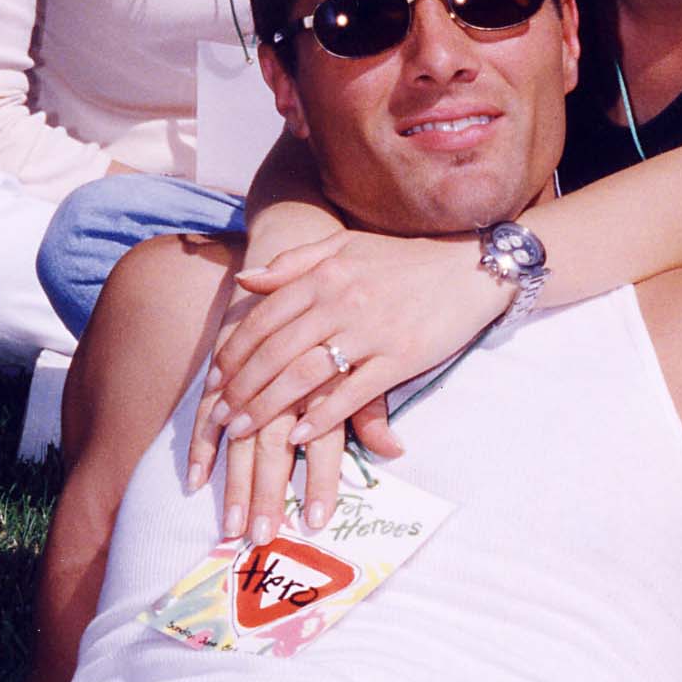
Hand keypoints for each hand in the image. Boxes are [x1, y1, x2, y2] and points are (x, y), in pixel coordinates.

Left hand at [187, 230, 502, 524]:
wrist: (468, 268)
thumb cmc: (403, 260)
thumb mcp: (345, 246)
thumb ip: (294, 262)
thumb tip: (247, 280)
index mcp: (325, 274)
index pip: (264, 318)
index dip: (233, 353)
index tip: (213, 382)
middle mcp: (342, 301)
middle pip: (277, 351)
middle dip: (242, 388)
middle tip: (219, 417)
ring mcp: (371, 331)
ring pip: (306, 374)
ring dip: (269, 406)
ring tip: (244, 431)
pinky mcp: (400, 357)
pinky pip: (353, 392)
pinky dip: (323, 415)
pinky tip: (299, 435)